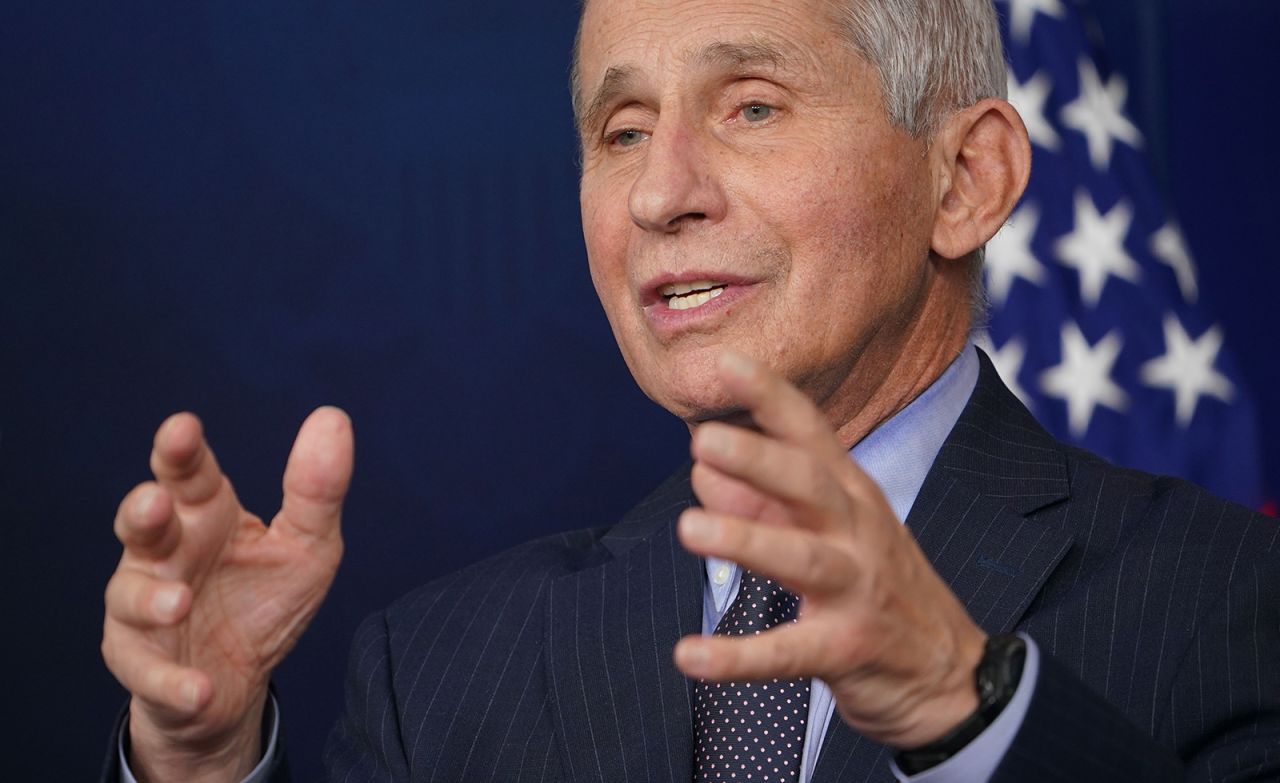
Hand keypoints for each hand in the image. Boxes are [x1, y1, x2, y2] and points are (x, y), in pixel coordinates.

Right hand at [101, 407, 352, 780]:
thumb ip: (316, 489)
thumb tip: (333, 417)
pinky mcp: (143, 665)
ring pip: (131, 596)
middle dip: (143, 511)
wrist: (238, 683)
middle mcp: (164, 554)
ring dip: (151, 599)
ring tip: (179, 602)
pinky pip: (148, 674)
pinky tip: (197, 689)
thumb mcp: (307, 545)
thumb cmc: (264, 599)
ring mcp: (143, 609)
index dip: (181, 452)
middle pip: (142, 524)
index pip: (188, 475)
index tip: (183, 427)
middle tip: (156, 502)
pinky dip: (170, 682)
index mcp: (205, 516)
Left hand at [672, 353, 984, 748]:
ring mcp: (857, 589)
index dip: (770, 395)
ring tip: (689, 527)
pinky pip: (787, 652)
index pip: (811, 433)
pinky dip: (737, 656)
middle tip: (704, 439)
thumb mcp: (829, 534)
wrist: (951, 674)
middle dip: (759, 459)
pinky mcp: (848, 648)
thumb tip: (701, 472)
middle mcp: (858, 532)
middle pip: (810, 485)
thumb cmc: (877, 589)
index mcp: (851, 495)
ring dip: (746, 540)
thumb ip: (763, 502)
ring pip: (801, 558)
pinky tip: (688, 655)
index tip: (724, 362)